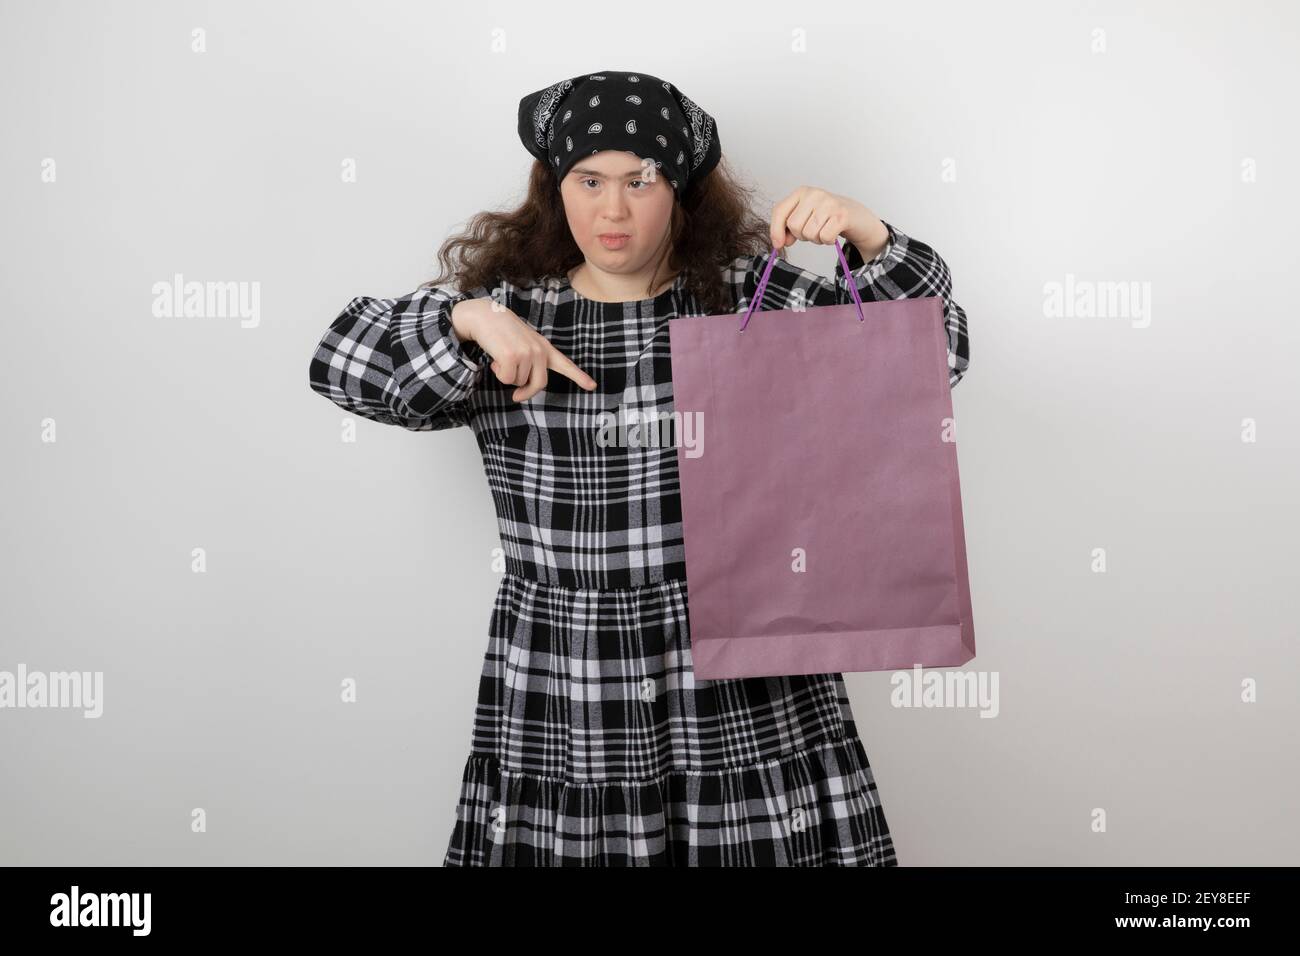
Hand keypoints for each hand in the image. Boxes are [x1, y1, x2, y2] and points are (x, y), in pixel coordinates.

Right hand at [452, 297, 596, 402]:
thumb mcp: (522, 345)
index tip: (592, 386)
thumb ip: (529, 364)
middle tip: (515, 395)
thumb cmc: (502, 333)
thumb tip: (520, 391)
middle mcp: (539, 350)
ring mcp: (527, 353)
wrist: (484, 316)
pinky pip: (506, 379)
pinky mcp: (512, 356)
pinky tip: (495, 357)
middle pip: (539, 384)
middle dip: (525, 392)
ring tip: (502, 356)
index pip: (564, 364)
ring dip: (507, 374)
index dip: (579, 376)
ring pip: (518, 382)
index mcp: (544, 347)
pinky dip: (498, 372)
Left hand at [769, 186, 887, 256]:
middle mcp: (814, 194)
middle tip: (813, 230)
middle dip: (802, 235)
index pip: (779, 211)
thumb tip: (780, 242)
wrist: (858, 216)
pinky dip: (828, 241)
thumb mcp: (805, 217)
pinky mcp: (841, 215)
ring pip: (809, 233)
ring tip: (824, 230)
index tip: (779, 244)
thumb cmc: (827, 217)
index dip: (776, 230)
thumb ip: (788, 227)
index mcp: (801, 192)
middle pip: (794, 226)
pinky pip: (824, 237)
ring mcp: (829, 203)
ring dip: (816, 239)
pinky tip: (833, 233)